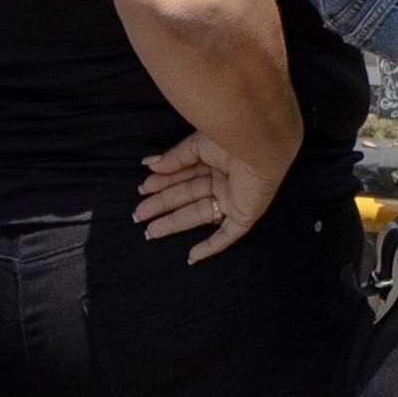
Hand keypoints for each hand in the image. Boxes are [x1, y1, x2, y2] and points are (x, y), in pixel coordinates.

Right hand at [134, 126, 285, 263]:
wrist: (258, 146)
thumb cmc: (230, 139)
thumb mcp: (197, 146)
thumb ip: (174, 159)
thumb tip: (150, 165)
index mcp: (214, 162)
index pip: (184, 176)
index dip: (163, 183)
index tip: (143, 189)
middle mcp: (223, 181)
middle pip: (187, 197)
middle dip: (163, 206)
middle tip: (139, 215)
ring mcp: (234, 199)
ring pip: (199, 215)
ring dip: (175, 223)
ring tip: (150, 231)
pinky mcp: (245, 215)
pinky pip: (227, 236)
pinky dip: (210, 247)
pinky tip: (192, 257)